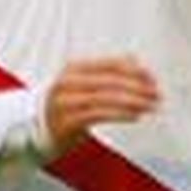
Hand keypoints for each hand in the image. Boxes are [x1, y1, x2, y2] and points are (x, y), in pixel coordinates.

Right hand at [42, 55, 160, 155]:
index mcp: (74, 69)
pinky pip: (99, 115)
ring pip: (107, 97)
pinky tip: (135, 116)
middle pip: (111, 80)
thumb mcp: (82, 82)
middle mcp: (69, 82)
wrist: (34, 130)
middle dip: (139, 87)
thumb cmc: (63, 106)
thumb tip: (135, 60)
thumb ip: (107, 71)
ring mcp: (66, 102)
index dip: (135, 70)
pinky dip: (121, 114)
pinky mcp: (68, 122)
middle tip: (157, 94)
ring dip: (134, 102)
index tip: (153, 78)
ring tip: (151, 106)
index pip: (110, 64)